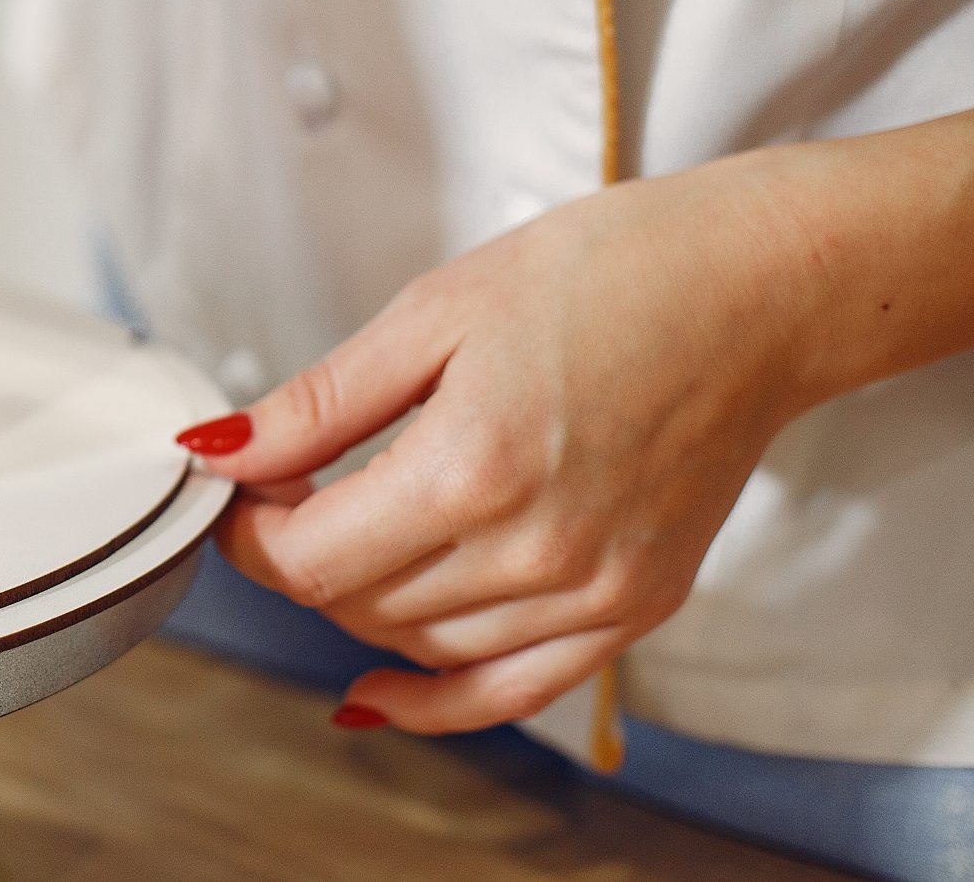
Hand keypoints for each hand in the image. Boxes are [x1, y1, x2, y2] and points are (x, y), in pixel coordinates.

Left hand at [191, 154, 837, 734]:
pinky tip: (374, 691)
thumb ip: (318, 404)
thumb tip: (218, 453)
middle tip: (286, 487)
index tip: (235, 487)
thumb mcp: (432, 314)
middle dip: (298, 551)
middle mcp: (533, 554)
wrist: (755, 291)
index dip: (247, 530)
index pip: (307, 559)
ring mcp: (592, 592)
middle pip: (355, 602)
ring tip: (350, 528)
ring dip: (361, 600)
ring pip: (420, 645)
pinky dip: (435, 697)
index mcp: (470, 472)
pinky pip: (511, 688)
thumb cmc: (604, 275)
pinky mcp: (635, 608)